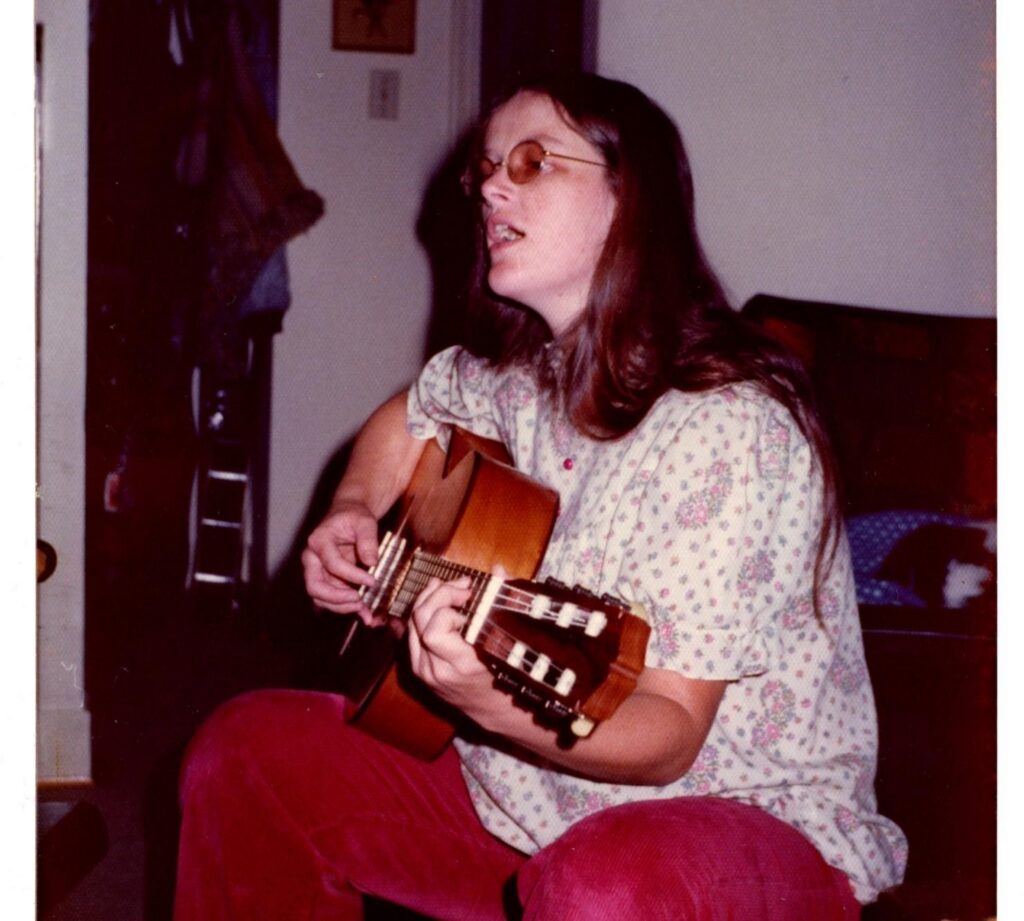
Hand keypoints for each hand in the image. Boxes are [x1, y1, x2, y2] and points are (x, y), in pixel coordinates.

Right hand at [302, 499, 380, 622]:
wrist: (349, 516)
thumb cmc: (354, 516)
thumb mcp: (365, 521)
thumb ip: (368, 539)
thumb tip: (371, 562)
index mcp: (318, 541)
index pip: (332, 563)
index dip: (352, 575)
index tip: (372, 581)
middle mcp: (312, 559)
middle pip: (315, 586)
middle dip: (336, 598)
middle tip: (358, 601)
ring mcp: (318, 571)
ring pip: (321, 598)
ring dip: (341, 607)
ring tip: (364, 609)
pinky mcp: (328, 580)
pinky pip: (332, 599)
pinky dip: (346, 608)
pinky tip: (364, 613)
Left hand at [407, 576, 492, 713]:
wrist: (491, 709)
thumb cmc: (505, 673)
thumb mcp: (508, 642)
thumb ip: (501, 602)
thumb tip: (499, 570)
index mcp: (460, 665)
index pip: (434, 631)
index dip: (447, 608)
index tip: (469, 599)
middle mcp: (436, 669)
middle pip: (420, 619)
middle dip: (439, 593)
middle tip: (462, 586)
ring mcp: (423, 670)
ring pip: (412, 623)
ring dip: (430, 599)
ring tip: (450, 590)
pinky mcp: (417, 668)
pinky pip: (411, 633)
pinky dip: (424, 614)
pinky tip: (440, 605)